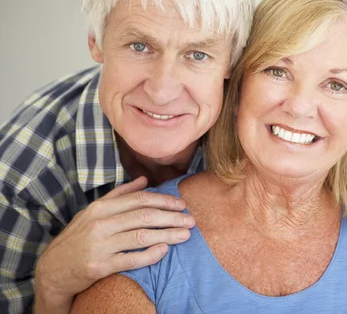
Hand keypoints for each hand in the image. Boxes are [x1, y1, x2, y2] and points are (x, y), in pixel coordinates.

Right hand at [34, 176, 194, 312]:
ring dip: (168, 235)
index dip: (164, 200)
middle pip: (145, 216)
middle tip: (191, 220)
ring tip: (185, 235)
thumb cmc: (78, 237)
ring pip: (142, 236)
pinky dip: (150, 255)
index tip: (181, 204)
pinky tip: (165, 250)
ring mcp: (100, 245)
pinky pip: (131, 259)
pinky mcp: (100, 266)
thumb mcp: (93, 211)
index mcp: (101, 207)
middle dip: (172, 217)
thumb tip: (144, 179)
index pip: (140, 199)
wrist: (52, 269)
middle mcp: (100, 223)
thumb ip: (120, 194)